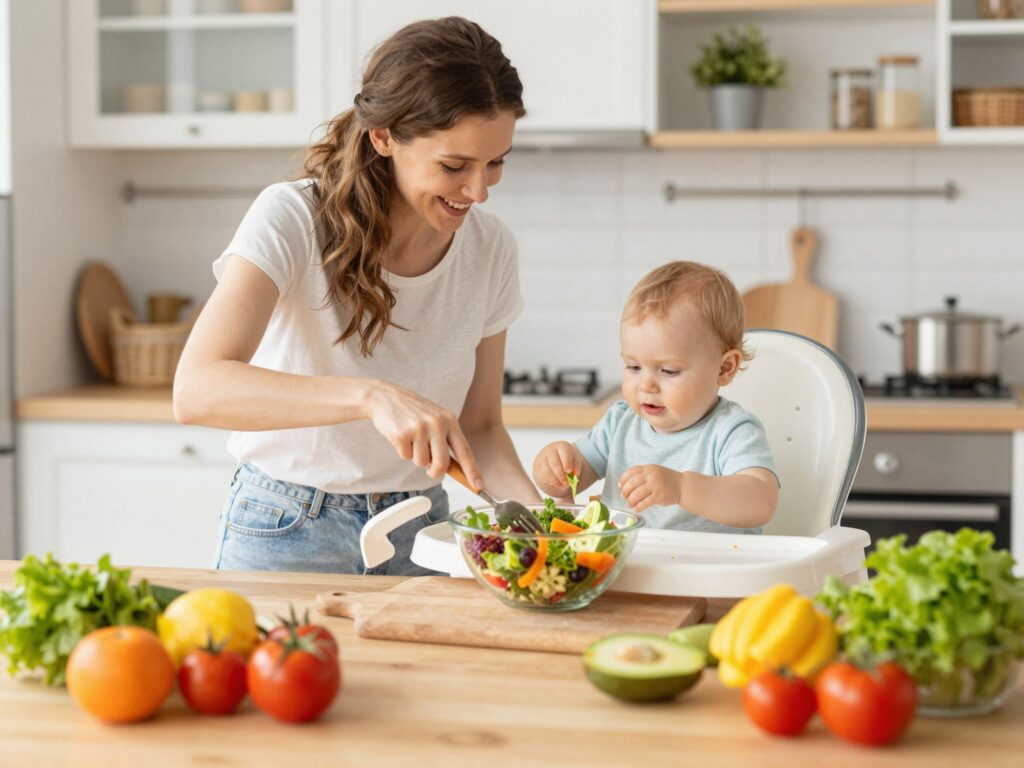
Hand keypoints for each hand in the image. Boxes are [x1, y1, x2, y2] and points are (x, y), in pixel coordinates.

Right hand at [363, 381, 482, 488]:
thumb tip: (454, 469)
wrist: (385, 397)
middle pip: (442, 464)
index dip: (472, 470)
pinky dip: (402, 451)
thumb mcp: (435, 419)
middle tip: (429, 469)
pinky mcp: (402, 434)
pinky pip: (405, 457)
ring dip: (415, 456)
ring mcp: (419, 428)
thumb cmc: (412, 411)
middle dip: (435, 472)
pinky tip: (400, 435)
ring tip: (411, 438)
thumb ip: (445, 440)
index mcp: (450, 420)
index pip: (464, 450)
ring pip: (422, 462)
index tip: (479, 485)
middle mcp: (437, 423)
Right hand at [532, 441, 580, 497]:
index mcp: (562, 446)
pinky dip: (552, 482)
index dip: (566, 462)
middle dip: (561, 474)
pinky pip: (543, 476)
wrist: (554, 457)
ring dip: (556, 480)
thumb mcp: (574, 460)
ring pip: (547, 471)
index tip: (569, 471)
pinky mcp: (538, 467)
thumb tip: (575, 474)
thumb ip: (576, 466)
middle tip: (566, 482)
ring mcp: (542, 458)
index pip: (563, 452)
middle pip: (554, 463)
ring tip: (564, 485)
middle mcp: (550, 450)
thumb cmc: (567, 459)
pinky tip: (558, 484)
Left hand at [618, 465, 683, 512]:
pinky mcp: (659, 496)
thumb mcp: (654, 472)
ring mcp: (655, 486)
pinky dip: (639, 507)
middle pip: (631, 483)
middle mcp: (651, 475)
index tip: (620, 486)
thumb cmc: (666, 480)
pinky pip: (645, 503)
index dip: (623, 479)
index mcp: (648, 468)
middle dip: (625, 491)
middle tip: (624, 497)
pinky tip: (637, 508)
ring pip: (637, 494)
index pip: (630, 472)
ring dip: (630, 501)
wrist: (683, 485)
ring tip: (629, 504)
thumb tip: (623, 485)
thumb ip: (641, 476)